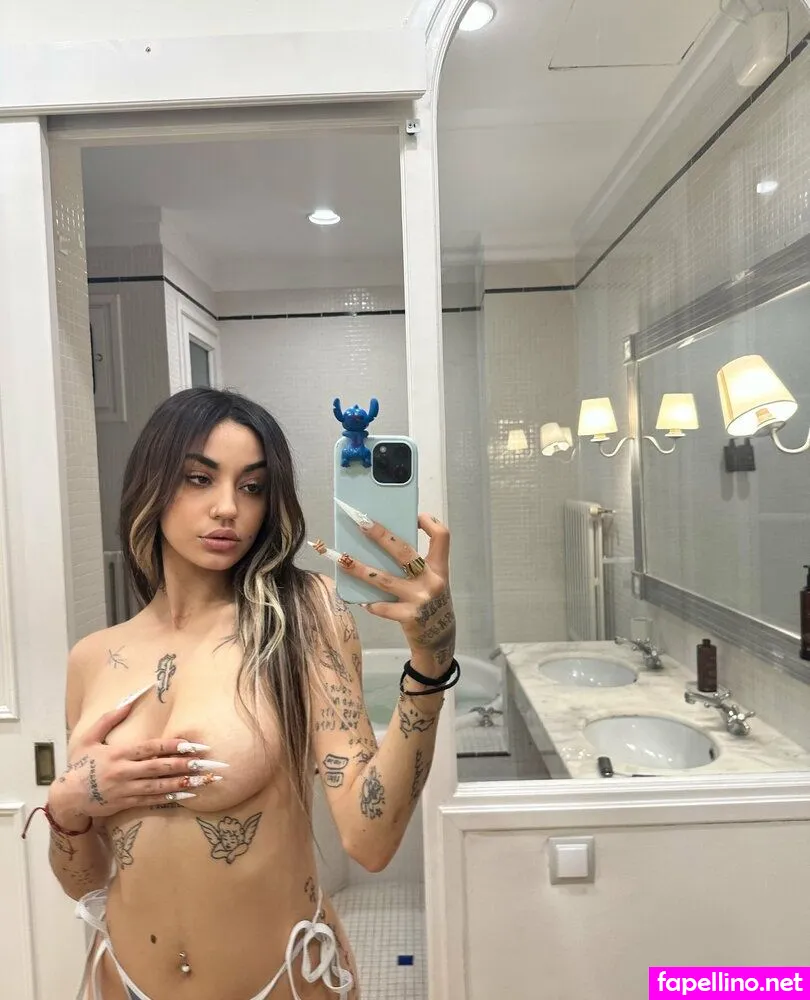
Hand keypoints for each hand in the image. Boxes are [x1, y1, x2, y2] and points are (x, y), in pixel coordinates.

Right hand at [48, 698, 217, 826]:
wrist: (67, 796)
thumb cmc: (80, 764)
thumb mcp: (89, 737)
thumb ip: (109, 718)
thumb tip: (129, 699)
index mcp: (118, 754)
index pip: (151, 748)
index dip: (173, 746)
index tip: (193, 745)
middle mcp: (124, 772)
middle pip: (159, 767)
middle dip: (185, 764)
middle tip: (207, 762)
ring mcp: (126, 789)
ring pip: (159, 786)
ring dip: (182, 782)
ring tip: (204, 780)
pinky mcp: (126, 803)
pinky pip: (152, 800)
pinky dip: (170, 797)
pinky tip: (187, 794)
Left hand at [311, 511, 455, 675]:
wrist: (440, 642)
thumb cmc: (431, 606)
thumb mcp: (432, 583)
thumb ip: (418, 568)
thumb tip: (385, 546)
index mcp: (440, 569)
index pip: (442, 537)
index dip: (429, 522)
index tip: (415, 516)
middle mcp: (432, 581)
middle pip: (405, 551)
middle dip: (381, 535)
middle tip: (361, 523)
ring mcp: (420, 599)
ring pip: (383, 579)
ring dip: (359, 568)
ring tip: (342, 559)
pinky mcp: (409, 617)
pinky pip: (382, 607)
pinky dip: (371, 604)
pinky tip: (362, 602)